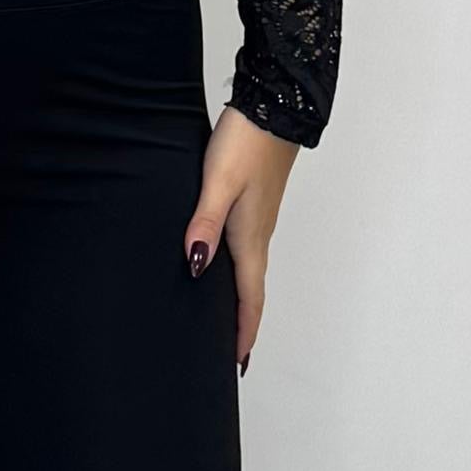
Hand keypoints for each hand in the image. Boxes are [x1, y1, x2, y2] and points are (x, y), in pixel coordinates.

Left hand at [184, 112, 298, 372]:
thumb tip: (197, 265)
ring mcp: (259, 219)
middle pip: (253, 290)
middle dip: (244, 324)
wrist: (274, 108)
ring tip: (229, 321)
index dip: (243, 330)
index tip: (238, 362)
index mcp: (250, 236)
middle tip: (233, 353)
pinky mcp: (256, 204)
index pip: (250, 297)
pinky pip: (248, 250)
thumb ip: (205, 222)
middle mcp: (258, 234)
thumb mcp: (218, 182)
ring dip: (242, 300)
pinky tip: (224, 266)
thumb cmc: (246, 142)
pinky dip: (240, 272)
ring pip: (251, 270)